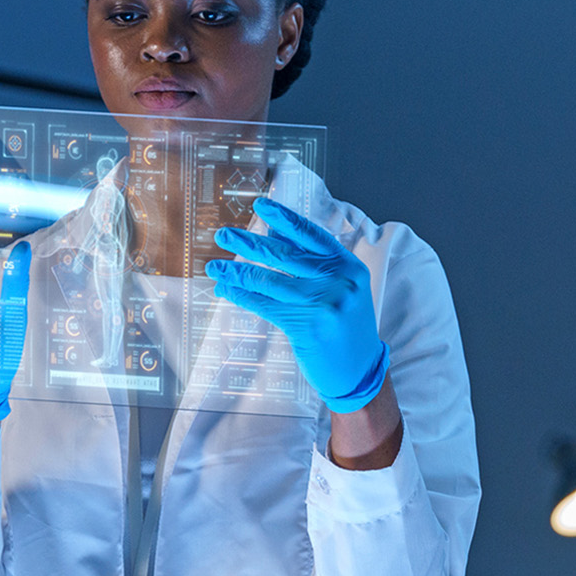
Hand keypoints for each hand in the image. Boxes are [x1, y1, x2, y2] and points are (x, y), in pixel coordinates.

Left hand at [206, 197, 388, 410]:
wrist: (360, 369)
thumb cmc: (345, 323)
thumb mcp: (340, 286)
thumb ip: (311, 260)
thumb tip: (275, 231)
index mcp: (348, 265)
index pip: (311, 235)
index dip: (285, 218)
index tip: (260, 206)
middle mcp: (338, 281)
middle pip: (284, 256)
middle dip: (249, 244)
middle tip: (223, 235)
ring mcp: (324, 304)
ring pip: (269, 281)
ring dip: (236, 273)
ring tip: (215, 267)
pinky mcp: (307, 327)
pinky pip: (265, 305)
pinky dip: (242, 296)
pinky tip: (226, 290)